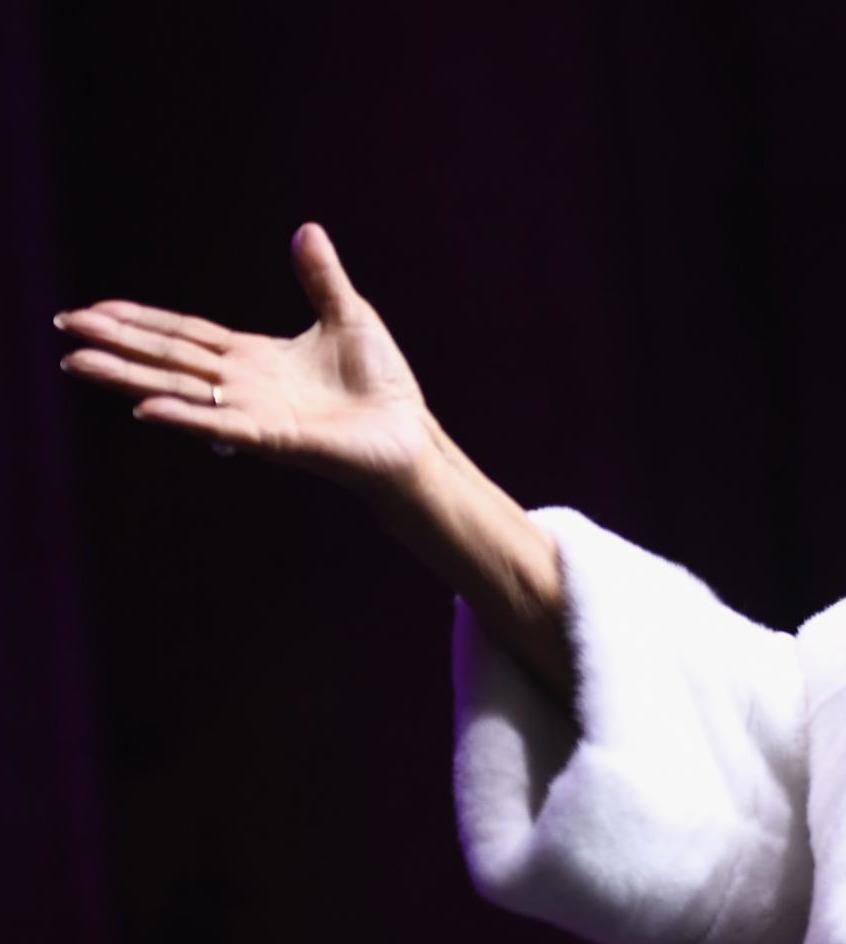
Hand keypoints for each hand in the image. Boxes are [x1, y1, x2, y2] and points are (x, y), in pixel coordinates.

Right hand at [56, 223, 436, 499]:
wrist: (411, 435)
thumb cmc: (383, 386)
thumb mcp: (349, 317)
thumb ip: (320, 278)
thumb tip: (307, 230)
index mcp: (255, 358)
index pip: (185, 335)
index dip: (140, 321)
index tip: (93, 310)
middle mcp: (245, 387)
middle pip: (170, 359)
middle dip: (116, 344)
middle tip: (63, 330)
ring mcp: (257, 414)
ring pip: (182, 391)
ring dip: (129, 378)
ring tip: (78, 365)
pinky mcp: (280, 440)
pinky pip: (226, 426)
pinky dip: (187, 417)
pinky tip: (147, 409)